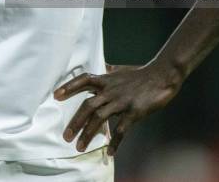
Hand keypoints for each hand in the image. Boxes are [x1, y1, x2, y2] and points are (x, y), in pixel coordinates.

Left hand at [53, 63, 182, 155]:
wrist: (162, 75)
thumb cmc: (140, 73)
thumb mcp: (121, 69)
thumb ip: (109, 70)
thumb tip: (102, 65)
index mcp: (106, 79)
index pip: (83, 80)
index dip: (69, 87)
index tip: (56, 95)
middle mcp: (110, 90)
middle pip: (88, 105)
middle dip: (75, 121)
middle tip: (66, 136)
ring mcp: (121, 101)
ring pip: (99, 118)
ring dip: (88, 133)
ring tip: (79, 146)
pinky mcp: (134, 111)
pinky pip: (121, 128)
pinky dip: (115, 141)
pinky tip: (110, 152)